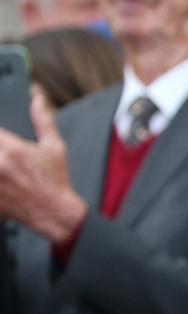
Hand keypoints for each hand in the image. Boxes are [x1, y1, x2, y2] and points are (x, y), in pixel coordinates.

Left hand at [0, 93, 85, 239]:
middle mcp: (0, 164)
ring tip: (0, 168)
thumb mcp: (55, 147)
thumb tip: (38, 100)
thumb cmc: (56, 181)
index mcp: (13, 149)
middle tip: (1, 156)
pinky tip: (0, 179)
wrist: (55, 213)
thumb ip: (43, 121)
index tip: (0, 139)